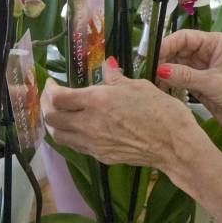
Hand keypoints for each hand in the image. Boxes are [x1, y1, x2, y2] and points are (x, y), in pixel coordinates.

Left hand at [40, 60, 203, 169]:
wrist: (174, 145)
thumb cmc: (161, 111)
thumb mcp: (139, 86)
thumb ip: (115, 78)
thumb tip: (106, 66)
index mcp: (98, 100)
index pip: (58, 97)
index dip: (49, 89)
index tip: (52, 83)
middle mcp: (89, 123)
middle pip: (51, 118)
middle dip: (46, 106)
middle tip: (53, 97)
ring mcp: (93, 143)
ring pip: (58, 135)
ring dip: (55, 123)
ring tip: (61, 113)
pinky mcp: (101, 156)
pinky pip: (75, 146)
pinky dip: (70, 135)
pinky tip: (79, 127)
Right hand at [156, 30, 221, 135]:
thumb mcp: (213, 83)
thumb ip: (186, 76)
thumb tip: (160, 69)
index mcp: (215, 43)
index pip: (185, 38)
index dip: (167, 44)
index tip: (150, 55)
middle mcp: (207, 52)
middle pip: (178, 50)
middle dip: (163, 58)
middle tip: (146, 69)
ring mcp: (202, 68)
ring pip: (177, 65)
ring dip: (164, 71)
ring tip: (149, 79)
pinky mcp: (199, 84)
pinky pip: (179, 79)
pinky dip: (169, 82)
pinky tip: (158, 87)